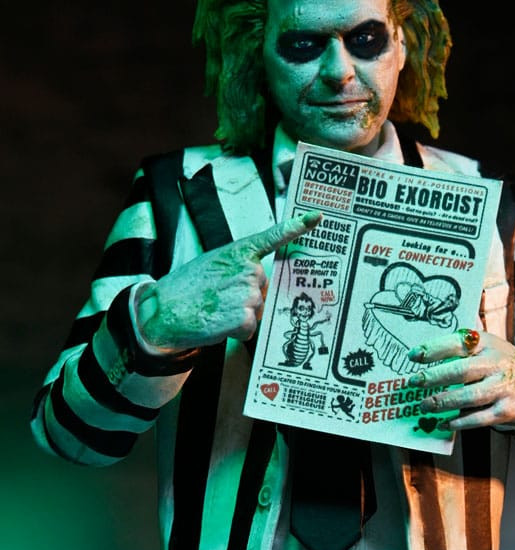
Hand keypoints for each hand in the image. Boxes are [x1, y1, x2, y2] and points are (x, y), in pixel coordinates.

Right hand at [136, 211, 322, 349]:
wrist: (162, 312)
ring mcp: (246, 293)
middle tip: (219, 299)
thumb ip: (238, 268)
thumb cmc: (186, 289)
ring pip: (257, 310)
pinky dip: (237, 332)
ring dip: (240, 316)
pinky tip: (217, 323)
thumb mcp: (212, 265)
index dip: (297, 227)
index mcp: (238, 252)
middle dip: (247, 298)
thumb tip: (256, 286)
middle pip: (263, 289)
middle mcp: (247, 269)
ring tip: (215, 310)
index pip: (272, 236)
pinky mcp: (244, 317)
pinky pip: (251, 328)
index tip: (317, 217)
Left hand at [407, 329, 514, 429]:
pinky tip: (443, 424)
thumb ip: (461, 344)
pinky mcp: (507, 410)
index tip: (413, 356)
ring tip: (424, 405)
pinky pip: (480, 418)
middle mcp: (496, 364)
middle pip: (462, 371)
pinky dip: (460, 422)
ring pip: (469, 396)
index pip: (457, 343)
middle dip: (434, 377)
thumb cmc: (499, 363)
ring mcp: (503, 388)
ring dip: (443, 402)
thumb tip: (423, 347)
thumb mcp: (486, 345)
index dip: (433, 349)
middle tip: (413, 382)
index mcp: (486, 344)